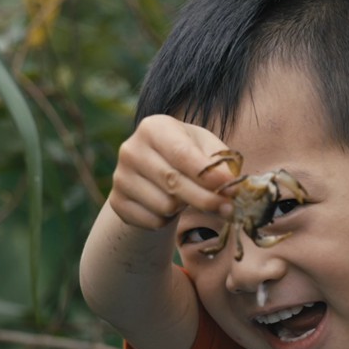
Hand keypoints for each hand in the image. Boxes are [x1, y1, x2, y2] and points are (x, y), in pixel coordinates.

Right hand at [108, 115, 235, 231]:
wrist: (151, 172)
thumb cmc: (186, 155)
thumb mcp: (204, 149)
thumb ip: (219, 163)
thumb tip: (231, 185)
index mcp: (154, 127)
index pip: (182, 154)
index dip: (208, 175)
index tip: (232, 189)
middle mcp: (131, 149)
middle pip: (173, 183)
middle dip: (206, 199)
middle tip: (228, 209)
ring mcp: (120, 177)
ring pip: (164, 206)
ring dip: (184, 208)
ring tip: (187, 198)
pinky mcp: (117, 202)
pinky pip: (152, 221)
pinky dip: (168, 220)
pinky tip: (169, 207)